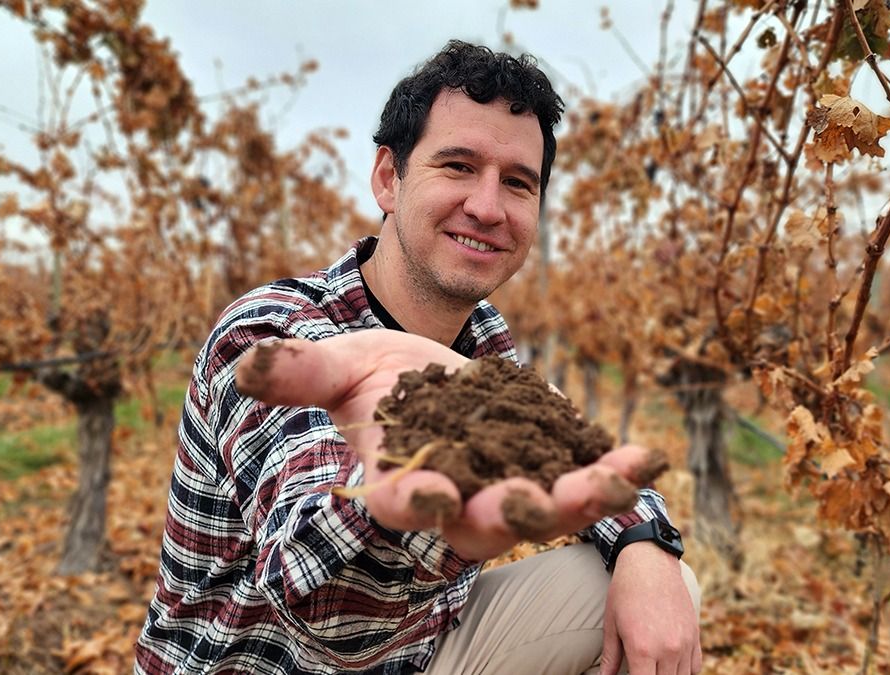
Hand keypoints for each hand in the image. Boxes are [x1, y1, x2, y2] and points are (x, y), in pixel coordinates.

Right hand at [235, 329, 665, 560]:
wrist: (424, 381)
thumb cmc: (371, 381)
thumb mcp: (336, 368)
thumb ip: (299, 373)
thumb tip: (244, 365)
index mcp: (397, 480)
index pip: (400, 500)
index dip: (412, 499)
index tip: (428, 492)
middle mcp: (455, 500)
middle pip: (482, 518)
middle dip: (509, 511)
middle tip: (534, 500)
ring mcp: (506, 488)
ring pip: (544, 507)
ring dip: (581, 497)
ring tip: (621, 478)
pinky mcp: (546, 466)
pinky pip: (583, 476)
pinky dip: (614, 468)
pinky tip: (645, 455)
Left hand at [600, 542, 701, 673]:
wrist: (650, 562)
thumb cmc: (625, 592)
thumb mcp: (612, 625)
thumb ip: (610, 658)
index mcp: (642, 650)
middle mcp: (667, 650)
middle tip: (640, 668)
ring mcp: (684, 643)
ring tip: (653, 667)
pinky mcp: (695, 635)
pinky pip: (695, 667)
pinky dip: (684, 671)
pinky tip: (670, 666)